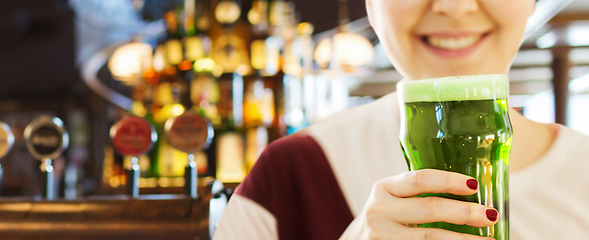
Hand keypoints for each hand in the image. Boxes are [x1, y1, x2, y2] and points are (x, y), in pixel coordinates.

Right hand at [341, 169, 496, 239]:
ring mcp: (382, 237)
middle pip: (430, 209)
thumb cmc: (383, 219)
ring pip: (431, 238)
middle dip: (465, 213)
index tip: (475, 186)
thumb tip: (471, 193)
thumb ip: (415, 194)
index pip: (419, 179)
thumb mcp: (391, 200)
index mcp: (383, 189)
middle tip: (491, 216)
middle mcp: (379, 212)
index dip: (449, 181)